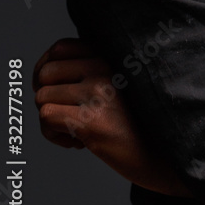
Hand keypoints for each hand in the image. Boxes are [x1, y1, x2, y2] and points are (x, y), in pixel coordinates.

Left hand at [33, 37, 190, 196]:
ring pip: (42, 98)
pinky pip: (46, 118)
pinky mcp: (91, 119)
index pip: (59, 48)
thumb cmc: (138, 124)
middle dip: (45, 97)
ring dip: (51, 121)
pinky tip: (77, 143)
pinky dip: (53, 135)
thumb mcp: (118, 86)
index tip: (50, 90)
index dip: (44, 69)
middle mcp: (103, 68)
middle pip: (45, 73)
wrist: (162, 155)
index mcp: (109, 56)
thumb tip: (44, 73)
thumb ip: (92, 72)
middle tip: (64, 116)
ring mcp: (98, 92)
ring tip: (76, 132)